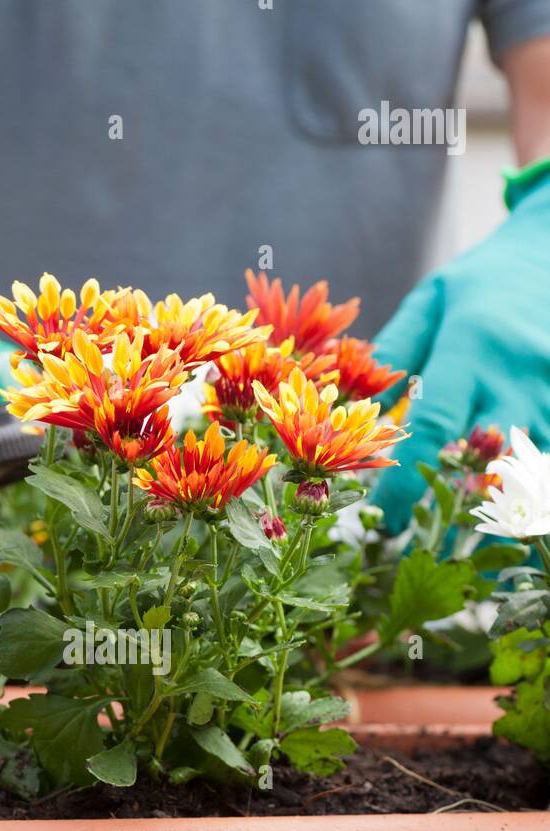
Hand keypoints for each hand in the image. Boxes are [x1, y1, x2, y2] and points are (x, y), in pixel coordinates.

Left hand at [370, 171, 549, 532]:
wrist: (547, 251)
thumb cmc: (481, 281)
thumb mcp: (431, 300)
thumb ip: (395, 353)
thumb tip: (354, 402)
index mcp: (472, 347)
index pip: (436, 427)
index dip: (410, 479)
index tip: (388, 515)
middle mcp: (517, 372)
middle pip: (490, 458)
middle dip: (459, 499)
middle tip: (429, 525)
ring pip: (530, 463)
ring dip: (498, 495)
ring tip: (467, 516)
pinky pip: (547, 450)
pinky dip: (527, 477)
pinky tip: (504, 492)